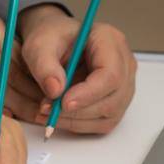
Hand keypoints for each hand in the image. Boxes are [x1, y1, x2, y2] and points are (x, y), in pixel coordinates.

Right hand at [0, 11, 44, 121]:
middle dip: (32, 98)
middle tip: (47, 111)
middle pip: (12, 78)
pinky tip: (7, 118)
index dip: (39, 80)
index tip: (52, 93)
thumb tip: (37, 74)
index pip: (21, 58)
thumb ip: (4, 46)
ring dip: (19, 109)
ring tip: (33, 118)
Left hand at [16, 3, 136, 134]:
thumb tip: (56, 90)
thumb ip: (44, 65)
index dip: (88, 94)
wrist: (54, 44)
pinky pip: (103, 122)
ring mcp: (124, 84)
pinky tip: (58, 117)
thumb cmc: (51, 39)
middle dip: (79, 110)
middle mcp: (124, 63)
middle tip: (48, 109)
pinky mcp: (116, 102)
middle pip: (113, 98)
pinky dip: (79, 124)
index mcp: (110, 40)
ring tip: (48, 113)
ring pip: (109, 114)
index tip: (62, 103)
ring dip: (77, 120)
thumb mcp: (39, 45)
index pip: (111, 74)